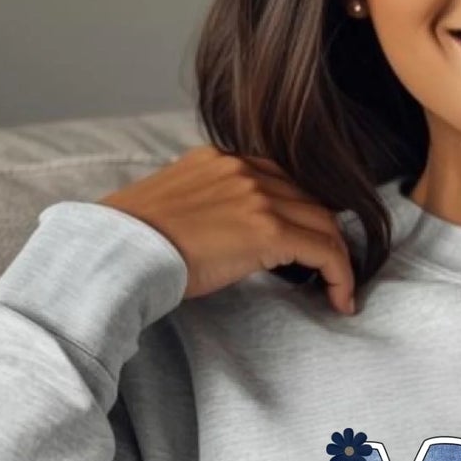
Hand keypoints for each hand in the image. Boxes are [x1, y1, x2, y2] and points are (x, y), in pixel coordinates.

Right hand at [98, 144, 357, 312]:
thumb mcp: (175, 207)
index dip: (303, 215)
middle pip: (310, 201)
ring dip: (339, 260)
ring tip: (340, 290)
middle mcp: (243, 169)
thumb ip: (210, 207)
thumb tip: (232, 236)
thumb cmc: (134, 242)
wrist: (119, 251)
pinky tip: (340, 300)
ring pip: (325, 224)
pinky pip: (326, 251)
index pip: (283, 181)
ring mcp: (258, 196)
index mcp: (220, 160)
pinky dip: (341, 276)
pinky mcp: (268, 229)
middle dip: (327, 237)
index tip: (309, 244)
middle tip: (332, 271)